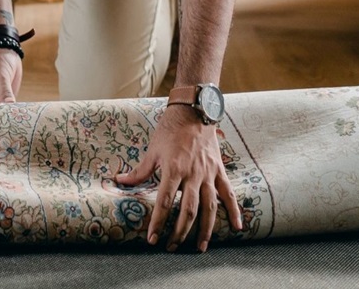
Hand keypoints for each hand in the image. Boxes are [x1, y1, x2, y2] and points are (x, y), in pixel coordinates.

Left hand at [114, 104, 242, 251]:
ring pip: (209, 207)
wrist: (194, 111)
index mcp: (173, 169)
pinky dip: (234, 211)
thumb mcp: (152, 150)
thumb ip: (139, 170)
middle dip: (179, 232)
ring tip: (199, 248)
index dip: (158, 222)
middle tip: (171, 247)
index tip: (153, 239)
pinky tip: (238, 227)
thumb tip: (120, 181)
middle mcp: (192, 175)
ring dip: (204, 230)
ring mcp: (209, 174)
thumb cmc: (170, 129)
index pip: (164, 202)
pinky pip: (228, 194)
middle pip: (187, 210)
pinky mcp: (219, 171)